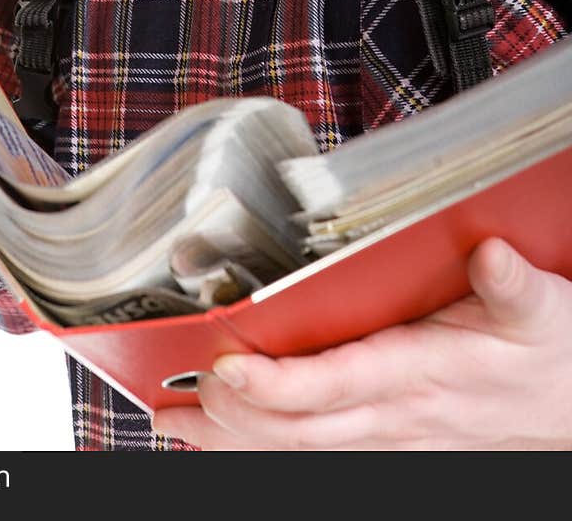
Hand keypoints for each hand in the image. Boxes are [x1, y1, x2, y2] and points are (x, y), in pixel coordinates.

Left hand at [152, 239, 571, 449]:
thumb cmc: (551, 351)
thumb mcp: (545, 309)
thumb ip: (515, 283)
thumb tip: (491, 253)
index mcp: (423, 372)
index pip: (335, 386)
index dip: (277, 385)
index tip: (228, 368)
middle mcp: (398, 414)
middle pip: (300, 430)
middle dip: (232, 419)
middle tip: (172, 404)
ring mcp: (391, 436)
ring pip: (300, 449)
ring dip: (234, 440)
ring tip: (174, 426)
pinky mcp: (391, 443)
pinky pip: (317, 453)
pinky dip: (266, 446)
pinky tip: (227, 438)